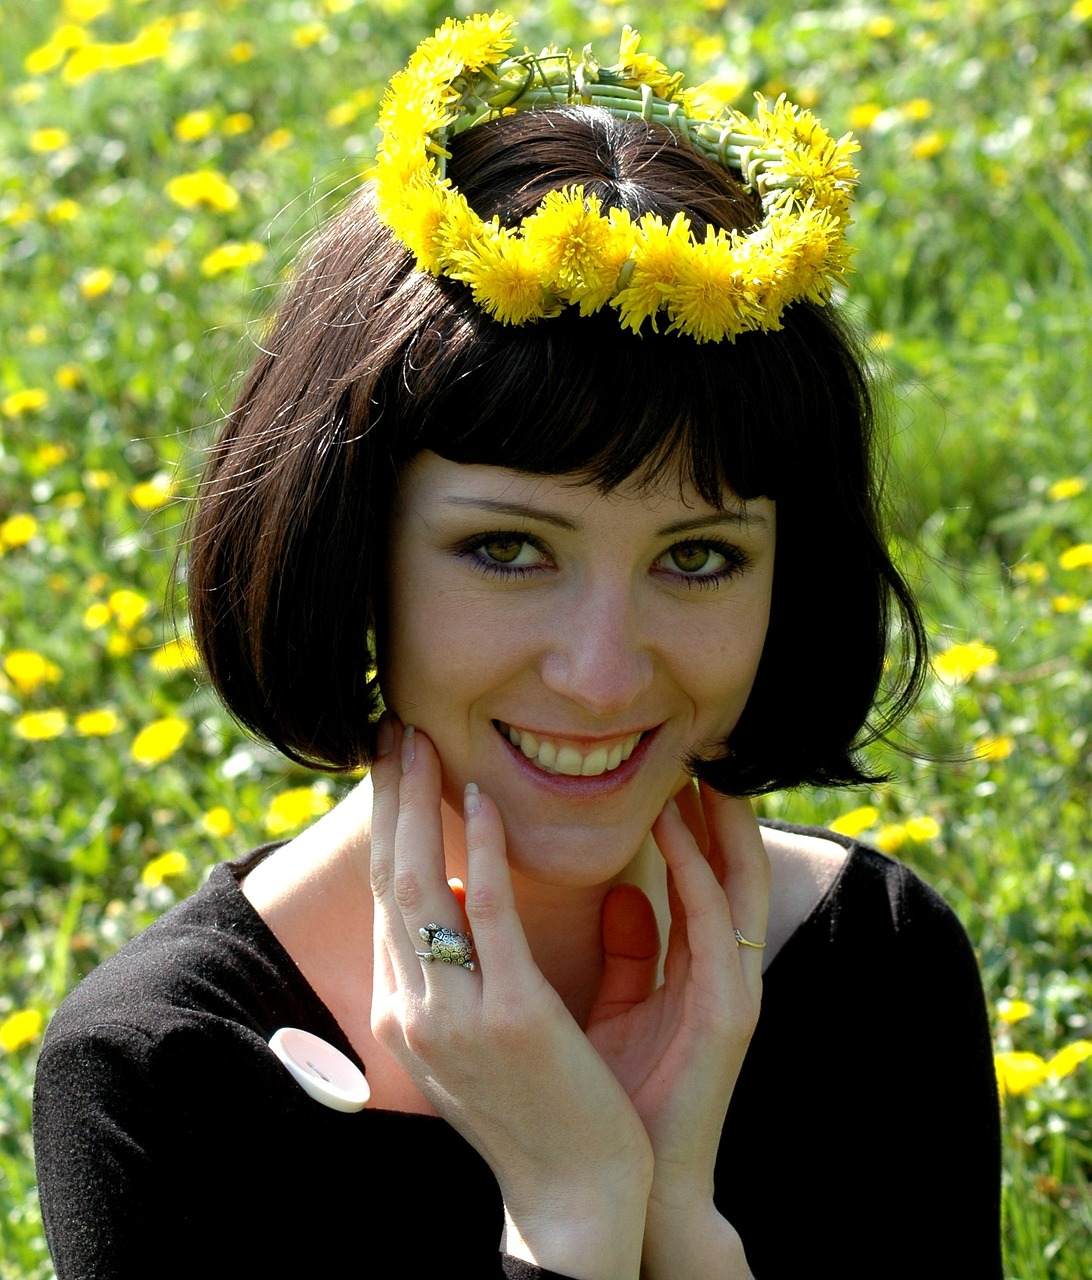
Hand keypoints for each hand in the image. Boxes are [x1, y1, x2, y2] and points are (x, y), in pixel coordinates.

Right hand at [368, 719, 652, 1278]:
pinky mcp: (511, 1016)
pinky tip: (484, 801)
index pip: (386, 902)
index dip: (384, 828)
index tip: (391, 770)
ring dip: (418, 807)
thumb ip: (464, 968)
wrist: (572, 1200)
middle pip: (389, 882)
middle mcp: (412, 1010)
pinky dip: (482, 851)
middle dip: (387, 802)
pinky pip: (488, 915)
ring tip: (421, 743)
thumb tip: (465, 894)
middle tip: (391, 733)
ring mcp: (455, 1016)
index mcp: (404, 1013)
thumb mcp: (478, 1036)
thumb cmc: (536, 1111)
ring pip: (421, 887)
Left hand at [585, 782, 767, 1274]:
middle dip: (715, 800)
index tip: (668, 756)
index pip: (702, 868)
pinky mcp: (727, 1012)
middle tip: (695, 737)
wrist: (622, 1186)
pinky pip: (714, 924)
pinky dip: (699, 869)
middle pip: (729, 862)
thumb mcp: (619, 1008)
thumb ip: (629, 950)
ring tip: (695, 757)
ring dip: (718, 818)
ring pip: (734, 881)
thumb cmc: (616, 1096)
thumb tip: (625, 891)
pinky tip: (678, 826)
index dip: (693, 812)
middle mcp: (723, 968)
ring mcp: (732, 987)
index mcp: (696, 967)